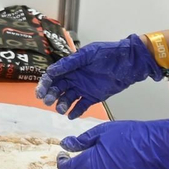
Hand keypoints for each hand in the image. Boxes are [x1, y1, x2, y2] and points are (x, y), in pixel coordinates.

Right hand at [35, 35, 163, 117]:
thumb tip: (51, 71)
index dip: (45, 84)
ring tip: (61, 109)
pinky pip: (80, 106)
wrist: (128, 63)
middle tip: (48, 101)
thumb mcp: (87, 54)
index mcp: (70, 67)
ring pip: (67, 99)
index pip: (53, 76)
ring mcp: (82, 89)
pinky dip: (75, 111)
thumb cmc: (108, 54)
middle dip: (51, 95)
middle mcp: (74, 78)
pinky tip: (71, 115)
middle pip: (57, 89)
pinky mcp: (92, 97)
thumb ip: (70, 63)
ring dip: (62, 104)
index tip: (41, 92)